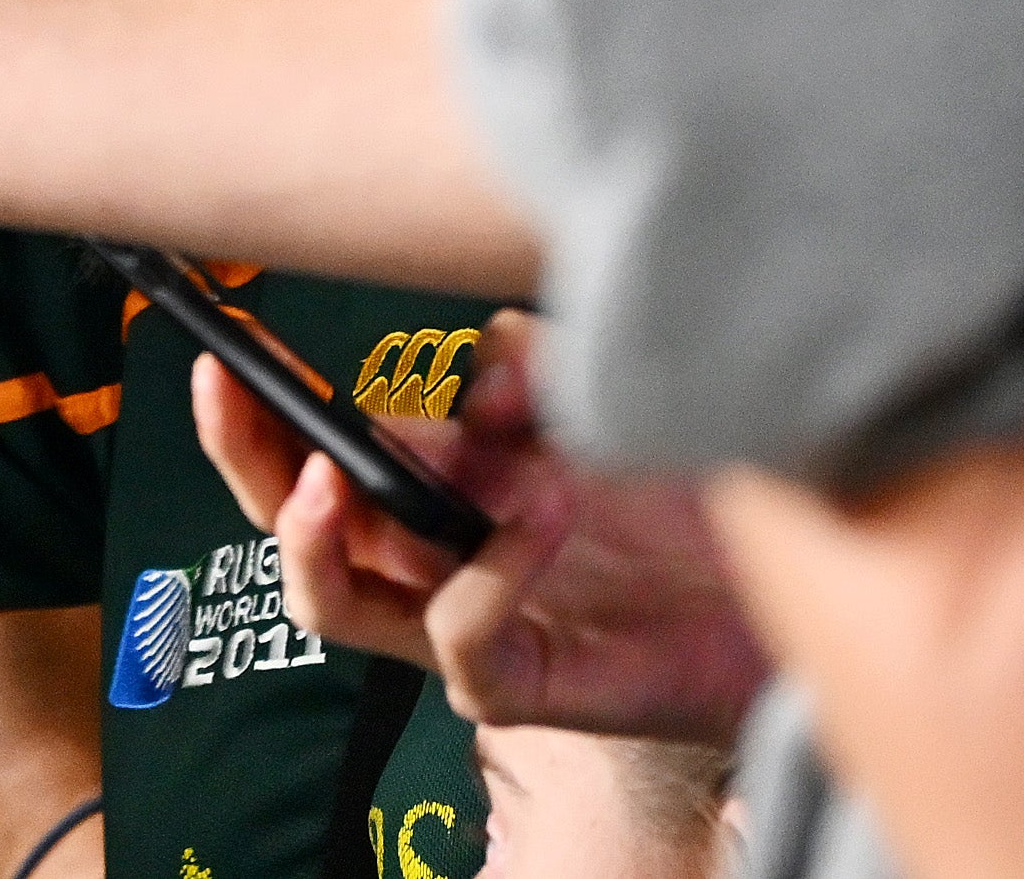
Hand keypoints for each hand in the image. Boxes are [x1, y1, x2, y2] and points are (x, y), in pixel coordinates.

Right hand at [193, 315, 767, 744]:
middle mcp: (431, 559)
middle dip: (243, 455)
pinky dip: (489, 569)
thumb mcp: (601, 394)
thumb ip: (535, 369)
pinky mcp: (525, 684)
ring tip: (335, 469)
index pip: (316, 446)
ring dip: (318, 534)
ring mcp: (468, 628)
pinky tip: (544, 505)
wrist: (795, 576)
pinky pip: (464, 638)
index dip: (260, 400)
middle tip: (227, 386)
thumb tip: (482, 382)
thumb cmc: (687, 493)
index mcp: (435, 484)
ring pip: (336, 604)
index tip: (228, 339)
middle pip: (292, 525)